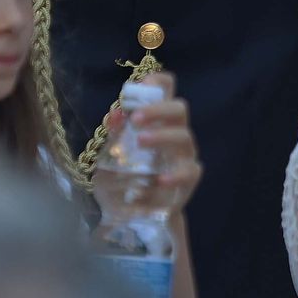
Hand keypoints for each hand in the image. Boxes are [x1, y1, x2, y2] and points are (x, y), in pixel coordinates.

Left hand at [111, 72, 202, 212]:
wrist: (129, 215)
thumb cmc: (120, 178)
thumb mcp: (108, 157)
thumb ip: (113, 136)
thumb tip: (114, 114)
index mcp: (156, 120)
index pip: (166, 90)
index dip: (157, 82)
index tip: (140, 85)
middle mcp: (173, 132)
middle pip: (179, 109)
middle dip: (159, 109)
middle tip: (137, 118)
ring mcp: (183, 155)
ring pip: (184, 136)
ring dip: (162, 136)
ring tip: (140, 142)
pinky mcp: (188, 180)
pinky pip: (189, 172)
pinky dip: (176, 174)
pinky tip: (160, 180)